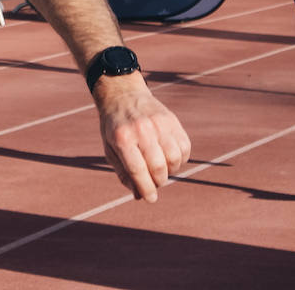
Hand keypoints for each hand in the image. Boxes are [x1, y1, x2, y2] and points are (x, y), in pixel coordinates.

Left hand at [93, 74, 190, 201]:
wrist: (123, 95)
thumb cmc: (115, 127)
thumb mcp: (110, 148)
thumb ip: (123, 172)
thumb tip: (139, 196)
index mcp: (122, 137)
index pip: (138, 170)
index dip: (146, 189)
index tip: (150, 199)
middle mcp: (142, 129)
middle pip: (158, 166)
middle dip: (158, 181)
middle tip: (154, 181)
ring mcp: (159, 123)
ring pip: (174, 158)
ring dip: (170, 170)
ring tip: (160, 167)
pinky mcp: (172, 120)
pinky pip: (184, 148)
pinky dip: (180, 159)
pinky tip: (169, 156)